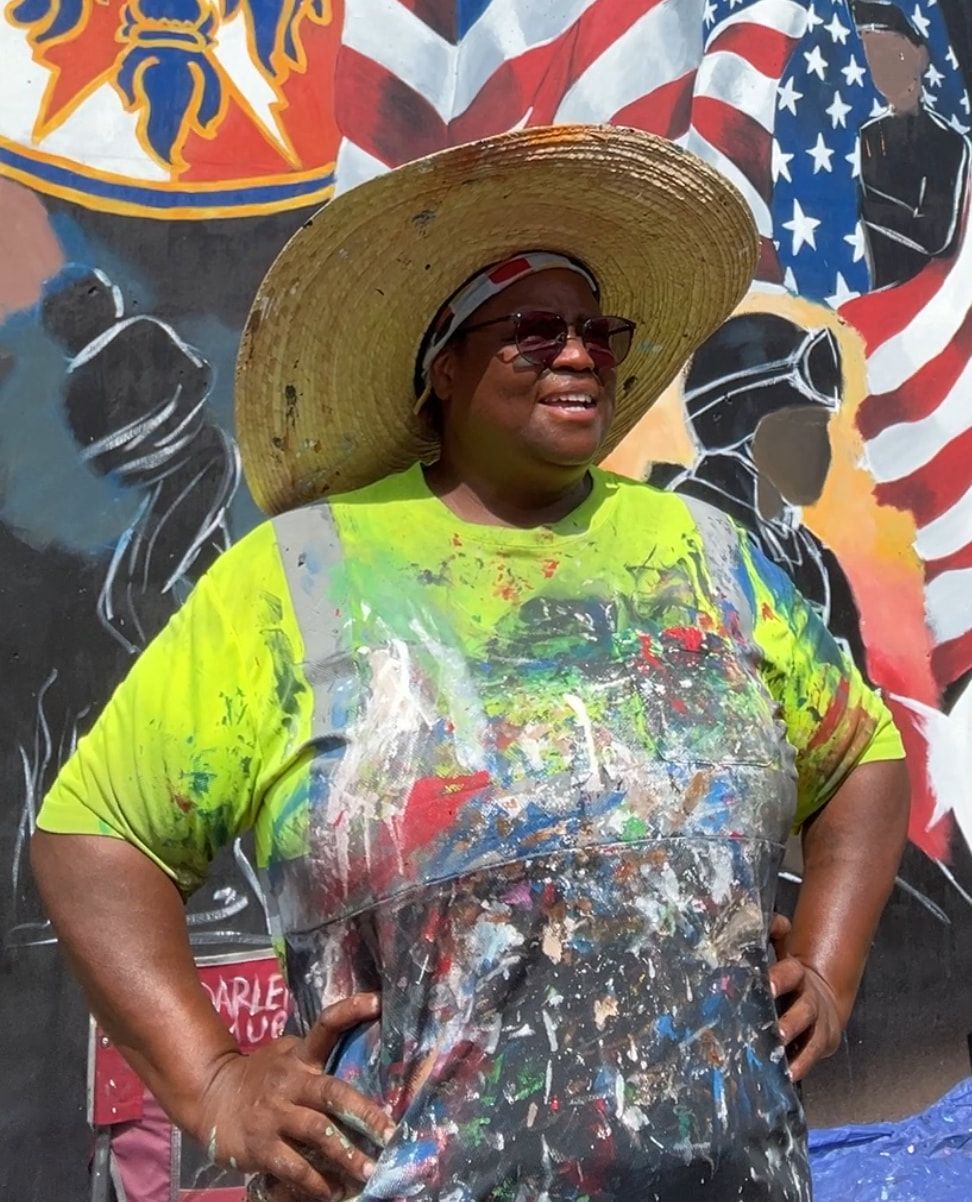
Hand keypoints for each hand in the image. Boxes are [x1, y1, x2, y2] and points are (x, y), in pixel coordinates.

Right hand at [194, 992, 393, 1200]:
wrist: (211, 1097)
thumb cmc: (261, 1078)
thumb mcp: (285, 1056)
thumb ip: (314, 1056)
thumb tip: (359, 1053)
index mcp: (299, 1057)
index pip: (326, 1026)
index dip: (350, 1011)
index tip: (378, 1002)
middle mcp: (290, 1082)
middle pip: (332, 1092)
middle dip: (364, 1113)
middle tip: (389, 1133)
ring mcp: (274, 1114)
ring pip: (318, 1133)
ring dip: (346, 1155)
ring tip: (370, 1172)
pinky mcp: (260, 1146)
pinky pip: (293, 1167)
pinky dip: (316, 1182)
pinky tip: (333, 1192)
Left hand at [768, 914, 841, 1081]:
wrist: (822, 999)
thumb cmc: (789, 975)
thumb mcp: (783, 951)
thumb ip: (773, 933)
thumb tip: (771, 918)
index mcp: (798, 974)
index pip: (792, 972)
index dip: (781, 977)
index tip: (767, 985)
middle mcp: (810, 999)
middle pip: (804, 1008)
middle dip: (790, 1018)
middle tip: (775, 1028)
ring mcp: (816, 1024)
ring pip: (809, 1034)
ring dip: (795, 1044)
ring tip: (779, 1052)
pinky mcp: (818, 1044)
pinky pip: (810, 1057)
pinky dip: (800, 1066)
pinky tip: (786, 1075)